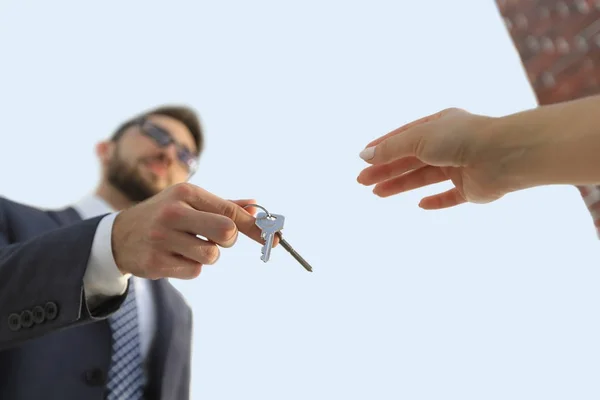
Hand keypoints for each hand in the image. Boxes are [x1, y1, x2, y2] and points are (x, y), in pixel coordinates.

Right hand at [111, 183, 271, 278]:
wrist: (120, 236)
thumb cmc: (165, 215)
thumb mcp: (189, 202)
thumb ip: (224, 205)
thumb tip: (257, 207)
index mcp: (186, 193)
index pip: (230, 210)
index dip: (256, 227)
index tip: (275, 238)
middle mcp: (174, 213)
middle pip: (226, 232)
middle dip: (230, 239)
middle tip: (218, 238)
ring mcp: (162, 238)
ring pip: (211, 256)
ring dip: (208, 254)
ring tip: (189, 246)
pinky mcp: (156, 262)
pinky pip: (194, 271)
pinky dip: (191, 267)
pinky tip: (175, 256)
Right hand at [356, 108, 512, 208]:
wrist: (503, 155)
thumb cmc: (460, 138)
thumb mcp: (418, 138)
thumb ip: (391, 148)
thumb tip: (365, 155)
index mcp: (438, 124)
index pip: (404, 136)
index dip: (382, 148)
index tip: (363, 159)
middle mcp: (449, 144)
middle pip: (410, 159)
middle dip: (385, 170)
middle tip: (362, 181)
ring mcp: (460, 166)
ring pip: (424, 178)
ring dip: (400, 185)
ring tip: (377, 194)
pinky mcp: (472, 188)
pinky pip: (450, 196)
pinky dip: (435, 201)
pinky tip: (420, 205)